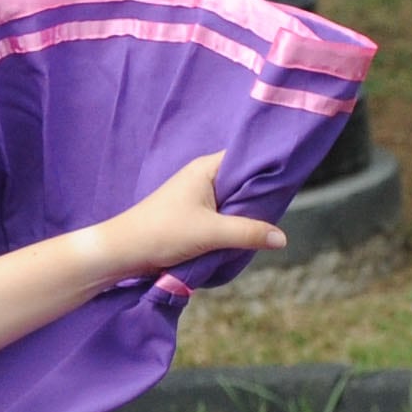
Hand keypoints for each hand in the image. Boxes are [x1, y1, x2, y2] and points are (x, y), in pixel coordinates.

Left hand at [82, 154, 284, 281]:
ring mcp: (197, 197)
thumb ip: (248, 233)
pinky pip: (221, 217)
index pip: (246, 159)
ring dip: (243, 216)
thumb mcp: (211, 233)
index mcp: (206, 168)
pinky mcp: (192, 216)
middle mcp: (202, 177)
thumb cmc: (163, 233)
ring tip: (264, 226)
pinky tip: (242, 237)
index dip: (266, 170)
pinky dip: (230, 227)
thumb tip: (282, 238)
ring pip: (232, 203)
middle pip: (242, 182)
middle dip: (257, 198)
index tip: (287, 181)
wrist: (124, 252)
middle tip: (279, 210)